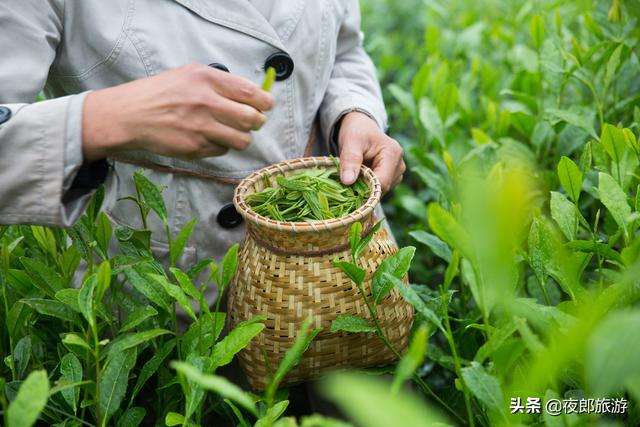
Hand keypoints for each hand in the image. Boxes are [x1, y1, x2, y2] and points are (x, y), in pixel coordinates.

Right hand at [81, 64, 273, 161]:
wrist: (129, 114)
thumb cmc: (161, 93)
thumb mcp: (190, 75)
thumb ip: (220, 83)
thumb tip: (252, 95)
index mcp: (207, 79)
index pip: (251, 92)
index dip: (265, 102)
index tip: (266, 106)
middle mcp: (206, 102)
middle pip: (252, 119)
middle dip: (257, 122)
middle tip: (252, 122)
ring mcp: (201, 127)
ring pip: (242, 140)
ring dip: (242, 138)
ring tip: (233, 133)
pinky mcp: (195, 147)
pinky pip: (223, 150)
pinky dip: (221, 146)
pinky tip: (208, 138)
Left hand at [337, 111, 404, 193]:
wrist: (361, 127)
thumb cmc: (357, 131)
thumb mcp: (351, 141)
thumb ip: (350, 160)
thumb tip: (348, 181)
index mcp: (393, 154)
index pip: (382, 182)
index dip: (364, 189)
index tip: (347, 187)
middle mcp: (399, 165)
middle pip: (382, 188)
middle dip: (364, 189)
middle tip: (347, 181)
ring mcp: (397, 172)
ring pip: (380, 191)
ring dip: (365, 188)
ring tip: (354, 175)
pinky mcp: (392, 177)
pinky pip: (379, 189)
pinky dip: (367, 187)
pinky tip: (359, 178)